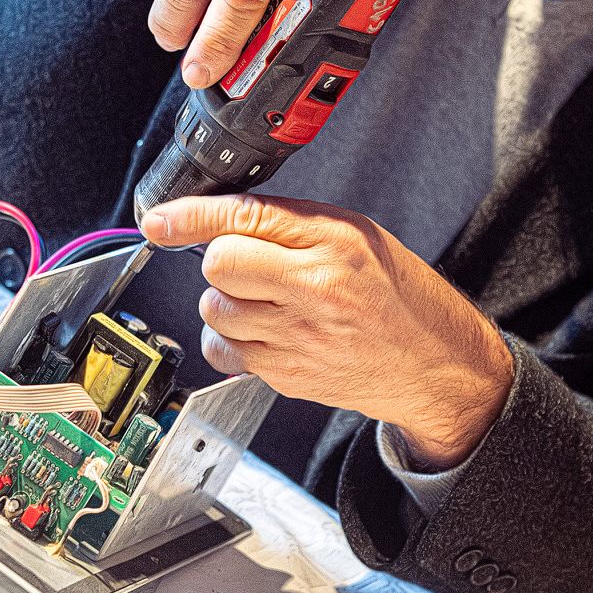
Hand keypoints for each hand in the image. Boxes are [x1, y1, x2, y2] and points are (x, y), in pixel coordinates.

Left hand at [140, 194, 514, 469]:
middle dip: (221, 258)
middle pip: (218, 264)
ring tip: (264, 299)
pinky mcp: (285, 376)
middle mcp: (314, 290)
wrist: (434, 363)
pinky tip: (264, 330)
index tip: (159, 220)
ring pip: (215, 309)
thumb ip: (288, 222)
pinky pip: (226, 351)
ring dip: (226, 300)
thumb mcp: (354, 234)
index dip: (190, 216)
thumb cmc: (397, 293)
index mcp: (334, 244)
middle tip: (250, 262)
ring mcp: (297, 339)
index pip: (243, 219)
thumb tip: (218, 218)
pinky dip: (232, 338)